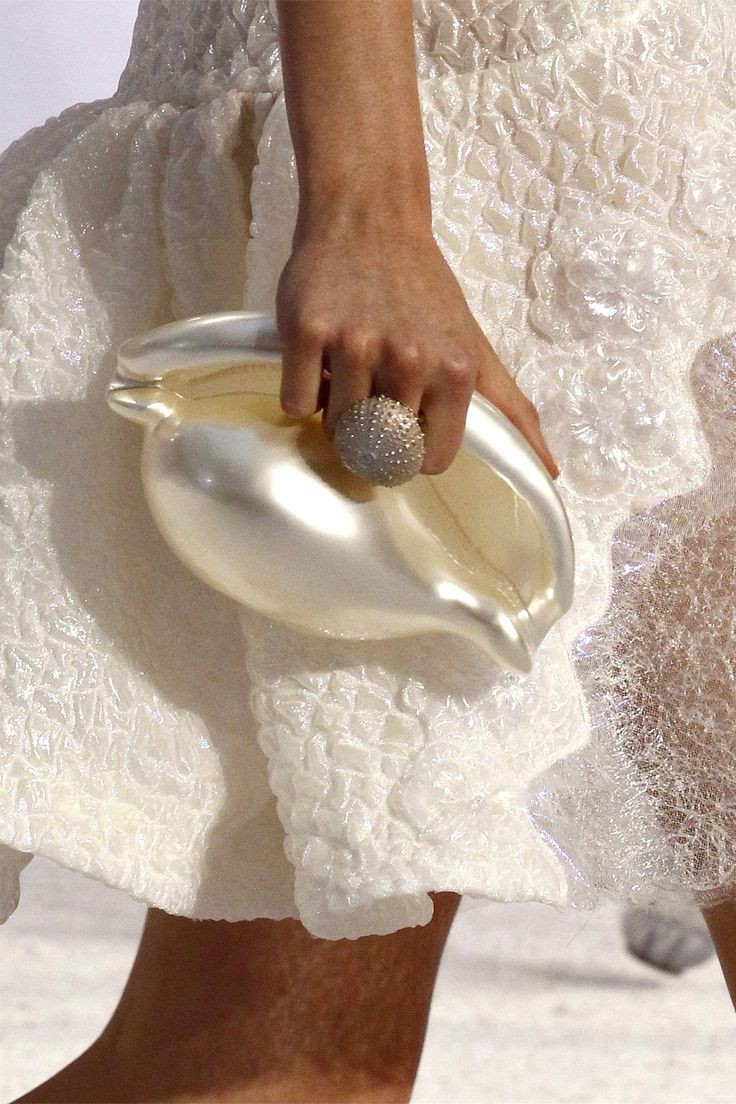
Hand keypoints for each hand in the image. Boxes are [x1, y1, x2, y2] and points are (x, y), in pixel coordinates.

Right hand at [275, 212, 559, 479]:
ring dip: (336, 410)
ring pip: (335, 427)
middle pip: (377, 446)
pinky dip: (302, 391)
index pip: (428, 460)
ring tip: (347, 368)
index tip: (406, 424)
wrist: (370, 217)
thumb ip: (511, 410)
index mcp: (454, 371)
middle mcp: (408, 360)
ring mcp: (355, 345)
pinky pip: (296, 402)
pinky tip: (318, 358)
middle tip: (372, 387)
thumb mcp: (476, 347)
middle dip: (371, 428)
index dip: (413, 448)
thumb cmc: (423, 289)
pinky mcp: (307, 331)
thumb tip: (551, 472)